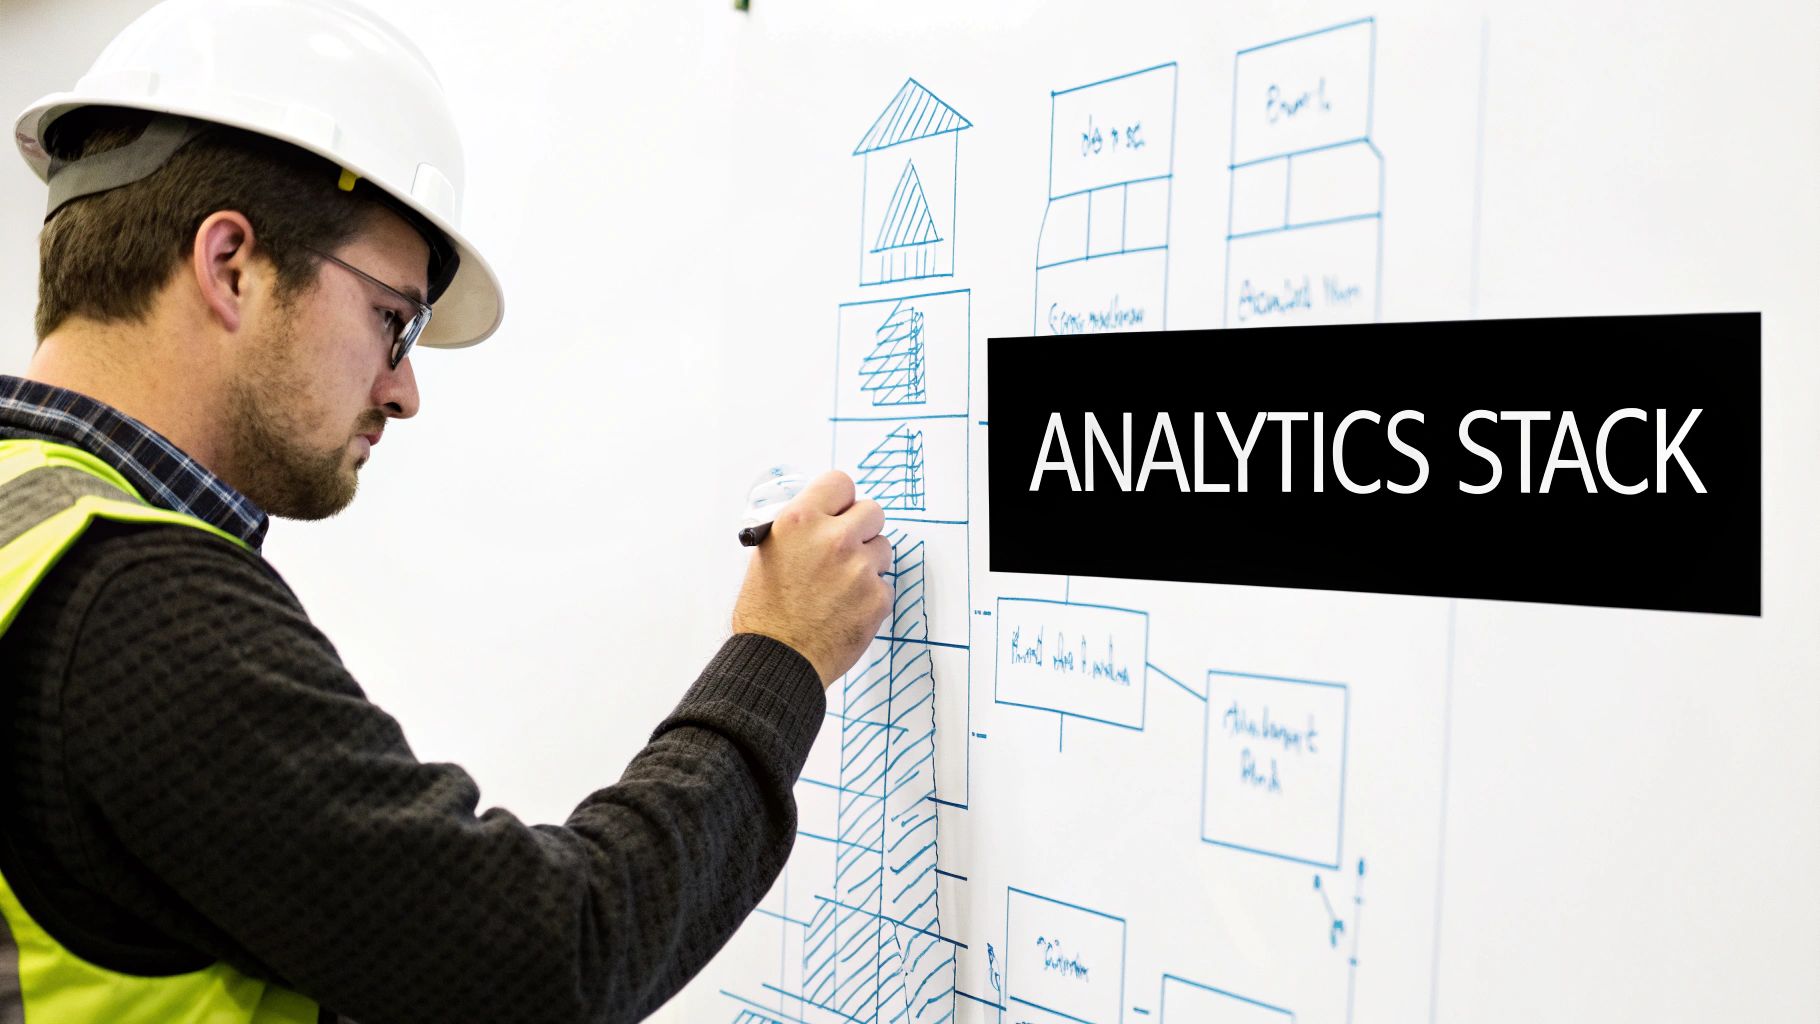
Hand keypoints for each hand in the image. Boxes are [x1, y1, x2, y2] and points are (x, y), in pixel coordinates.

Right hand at [732, 471, 890, 686]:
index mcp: (800, 521)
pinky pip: (884, 583)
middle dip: (862, 528)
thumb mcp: (768, 554)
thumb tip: (824, 519)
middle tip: (848, 547)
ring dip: (869, 561)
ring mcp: (859, 568)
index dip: (841, 500)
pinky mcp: (878, 596)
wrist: (777, 660)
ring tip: (843, 584)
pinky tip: (847, 608)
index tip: (840, 511)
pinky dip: (870, 594)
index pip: (840, 483)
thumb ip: (801, 530)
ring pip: (883, 547)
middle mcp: (833, 538)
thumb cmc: (765, 613)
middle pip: (873, 510)